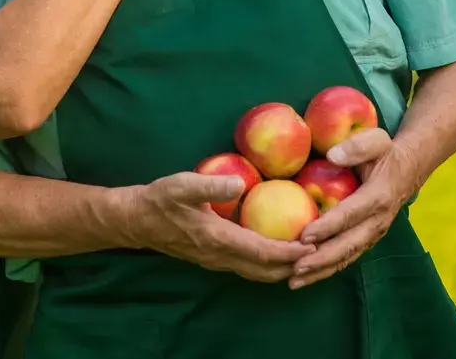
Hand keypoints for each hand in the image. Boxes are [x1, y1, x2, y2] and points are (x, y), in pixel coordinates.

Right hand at [126, 171, 314, 282]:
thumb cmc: (160, 200)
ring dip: (282, 267)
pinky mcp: (213, 258)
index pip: (263, 253)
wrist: (135, 220)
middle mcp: (220, 256)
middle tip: (320, 251)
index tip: (314, 244)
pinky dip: (268, 262)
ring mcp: (217, 261)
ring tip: (304, 254)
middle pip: (266, 271)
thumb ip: (211, 185)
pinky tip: (277, 247)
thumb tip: (240, 183)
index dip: (290, 252)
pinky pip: (248, 266)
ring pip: (257, 272)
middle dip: (294, 265)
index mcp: (218, 239)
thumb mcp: (182, 185)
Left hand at [288, 129, 418, 288]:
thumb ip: (356, 146)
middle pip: (348, 245)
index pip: (350, 214)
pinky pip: (347, 256)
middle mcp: (377, 221)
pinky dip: (327, 269)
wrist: (408, 168)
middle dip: (321, 259)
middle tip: (294, 267)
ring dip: (321, 270)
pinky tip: (306, 276)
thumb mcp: (376, 140)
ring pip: (347, 257)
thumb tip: (332, 155)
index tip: (305, 235)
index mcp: (378, 196)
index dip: (328, 226)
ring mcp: (373, 233)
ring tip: (294, 280)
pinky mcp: (367, 239)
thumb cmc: (386, 152)